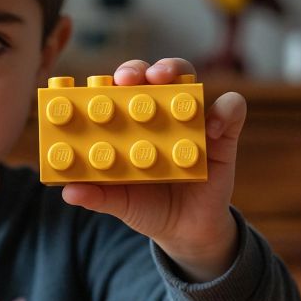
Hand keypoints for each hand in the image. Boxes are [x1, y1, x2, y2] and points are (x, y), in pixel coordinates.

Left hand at [60, 58, 244, 282]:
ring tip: (164, 79)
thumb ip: (97, 195)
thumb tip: (68, 192)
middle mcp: (160, 113)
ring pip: (187, 77)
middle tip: (128, 78)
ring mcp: (192, 119)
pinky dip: (225, 111)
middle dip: (137, 68)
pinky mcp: (224, 133)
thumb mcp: (120, 202)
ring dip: (175, 70)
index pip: (117, 92)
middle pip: (149, 75)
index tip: (95, 87)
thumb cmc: (147, 206)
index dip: (105, 83)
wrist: (185, 231)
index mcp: (130, 124)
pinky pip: (231, 109)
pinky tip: (212, 128)